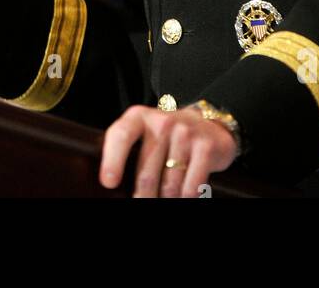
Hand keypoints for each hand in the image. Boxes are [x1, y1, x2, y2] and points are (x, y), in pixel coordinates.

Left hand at [99, 104, 237, 197]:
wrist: (209, 123)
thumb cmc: (166, 135)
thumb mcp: (143, 132)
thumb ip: (127, 149)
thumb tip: (112, 184)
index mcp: (139, 117)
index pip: (121, 135)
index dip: (113, 160)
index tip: (109, 183)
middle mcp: (163, 121)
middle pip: (146, 174)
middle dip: (143, 197)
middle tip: (142, 200)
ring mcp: (186, 133)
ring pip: (169, 186)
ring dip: (166, 199)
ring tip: (165, 198)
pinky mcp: (206, 147)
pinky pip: (191, 187)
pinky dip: (185, 198)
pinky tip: (182, 196)